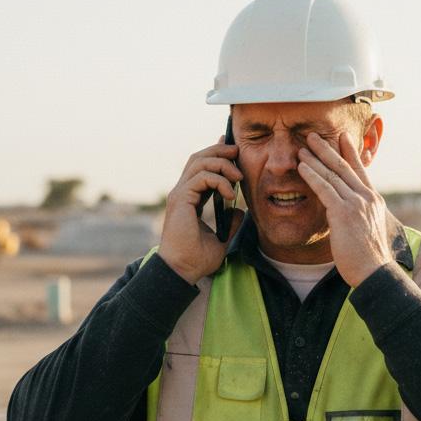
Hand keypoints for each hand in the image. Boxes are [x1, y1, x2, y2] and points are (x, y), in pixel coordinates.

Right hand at [158, 138, 243, 283]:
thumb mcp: (221, 239)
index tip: (233, 149)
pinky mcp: (180, 199)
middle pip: (199, 158)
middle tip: (238, 152)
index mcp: (189, 199)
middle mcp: (182, 192)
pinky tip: (230, 194)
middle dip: (220, 149)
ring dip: (222, 163)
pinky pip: (201, 178)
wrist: (182, 271)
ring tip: (239, 176)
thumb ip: (229, 223)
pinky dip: (219, 181)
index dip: (217, 154)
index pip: (202, 168)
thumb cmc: (196, 259)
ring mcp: (179, 194)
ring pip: (199, 162)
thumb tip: (240, 211)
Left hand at [296, 131, 391, 286]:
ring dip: (316, 159)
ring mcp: (356, 203)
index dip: (350, 152)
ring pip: (333, 175)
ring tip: (302, 148)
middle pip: (345, 167)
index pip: (360, 170)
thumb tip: (347, 213)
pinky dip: (312, 176)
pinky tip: (302, 167)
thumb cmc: (368, 258)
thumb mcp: (367, 229)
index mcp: (374, 200)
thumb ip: (358, 215)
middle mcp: (367, 197)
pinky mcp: (343, 213)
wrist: (374, 272)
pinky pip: (324, 189)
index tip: (342, 137)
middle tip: (314, 135)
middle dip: (328, 149)